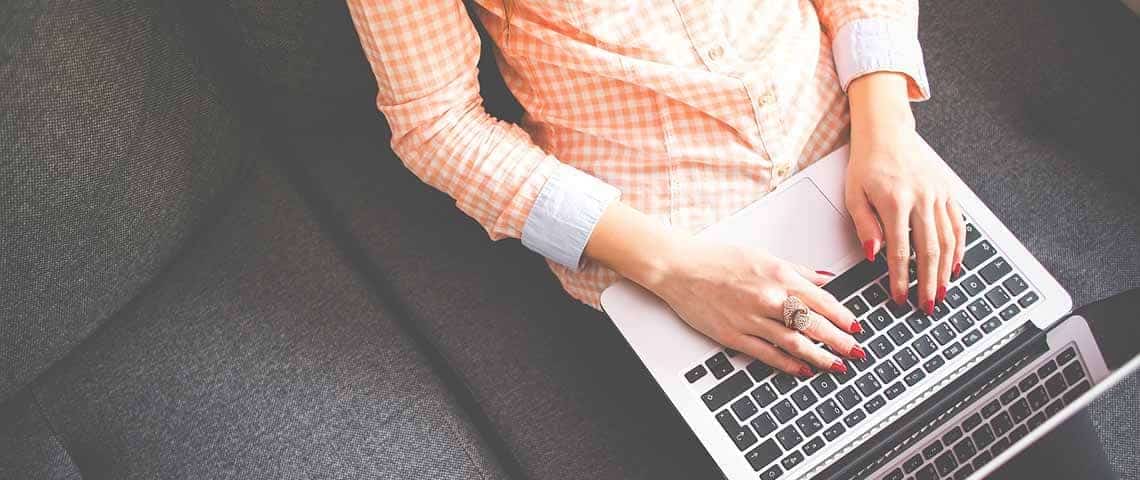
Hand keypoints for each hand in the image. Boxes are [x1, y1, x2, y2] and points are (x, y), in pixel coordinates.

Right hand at [644, 237, 864, 375]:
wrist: (680, 268)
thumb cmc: (717, 259)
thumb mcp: (763, 256)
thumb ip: (797, 270)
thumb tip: (824, 279)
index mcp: (778, 275)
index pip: (822, 300)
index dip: (843, 317)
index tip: (856, 327)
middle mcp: (769, 298)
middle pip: (814, 324)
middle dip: (840, 341)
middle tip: (857, 352)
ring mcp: (751, 319)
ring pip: (795, 342)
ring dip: (821, 356)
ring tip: (838, 366)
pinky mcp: (734, 335)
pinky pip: (768, 354)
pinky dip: (789, 364)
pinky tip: (803, 369)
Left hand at [846, 73, 965, 314]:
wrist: (887, 133)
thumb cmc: (867, 164)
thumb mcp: (854, 195)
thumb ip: (865, 226)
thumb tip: (874, 255)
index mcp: (895, 201)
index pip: (900, 251)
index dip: (900, 279)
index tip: (899, 297)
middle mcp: (921, 199)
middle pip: (929, 250)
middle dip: (928, 283)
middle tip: (927, 306)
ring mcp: (938, 195)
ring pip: (948, 241)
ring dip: (945, 271)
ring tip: (942, 293)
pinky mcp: (947, 192)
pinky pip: (958, 225)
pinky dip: (959, 248)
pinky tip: (954, 266)